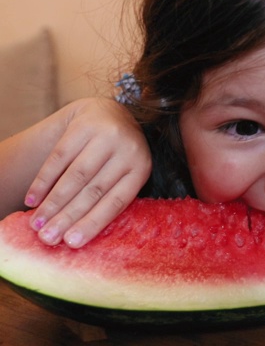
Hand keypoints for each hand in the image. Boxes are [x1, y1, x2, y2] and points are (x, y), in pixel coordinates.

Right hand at [25, 98, 150, 247]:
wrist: (111, 113)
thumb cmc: (118, 156)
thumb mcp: (126, 173)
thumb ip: (111, 197)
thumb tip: (79, 234)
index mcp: (141, 168)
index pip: (116, 201)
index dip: (93, 222)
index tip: (72, 242)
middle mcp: (128, 150)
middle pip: (93, 190)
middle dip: (68, 217)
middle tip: (48, 238)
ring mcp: (106, 135)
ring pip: (75, 176)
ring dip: (53, 203)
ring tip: (37, 223)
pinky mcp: (83, 125)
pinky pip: (59, 157)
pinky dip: (43, 181)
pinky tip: (33, 199)